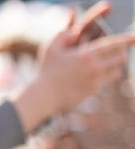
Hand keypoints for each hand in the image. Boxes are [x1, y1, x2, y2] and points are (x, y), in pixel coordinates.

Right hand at [16, 1, 134, 131]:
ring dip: (114, 65)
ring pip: (117, 71)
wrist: (45, 96)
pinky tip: (91, 75)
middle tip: (117, 50)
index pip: (113, 44)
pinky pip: (106, 81)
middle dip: (121, 52)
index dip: (126, 40)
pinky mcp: (93, 91)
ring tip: (104, 62)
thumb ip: (63, 35)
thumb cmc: (46, 70)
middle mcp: (95, 68)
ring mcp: (96, 81)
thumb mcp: (50, 48)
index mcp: (86, 55)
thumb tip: (76, 29)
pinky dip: (103, 76)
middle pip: (120, 58)